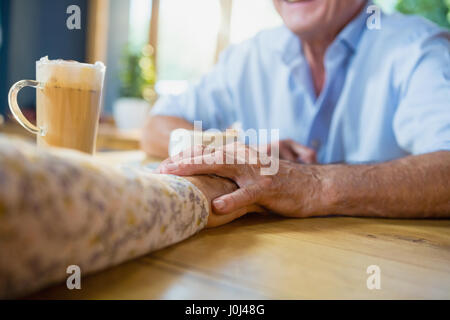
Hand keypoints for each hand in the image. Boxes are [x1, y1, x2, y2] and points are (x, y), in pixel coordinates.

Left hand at [158, 143, 328, 217]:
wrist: (310, 186)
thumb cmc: (276, 182)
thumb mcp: (249, 176)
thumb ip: (229, 177)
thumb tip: (205, 186)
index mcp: (238, 154)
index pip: (205, 153)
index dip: (182, 158)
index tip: (161, 166)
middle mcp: (244, 157)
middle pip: (207, 156)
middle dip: (181, 162)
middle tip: (159, 170)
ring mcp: (255, 171)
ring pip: (222, 167)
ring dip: (196, 170)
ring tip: (175, 175)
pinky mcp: (268, 188)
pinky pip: (247, 194)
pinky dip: (232, 199)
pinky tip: (217, 206)